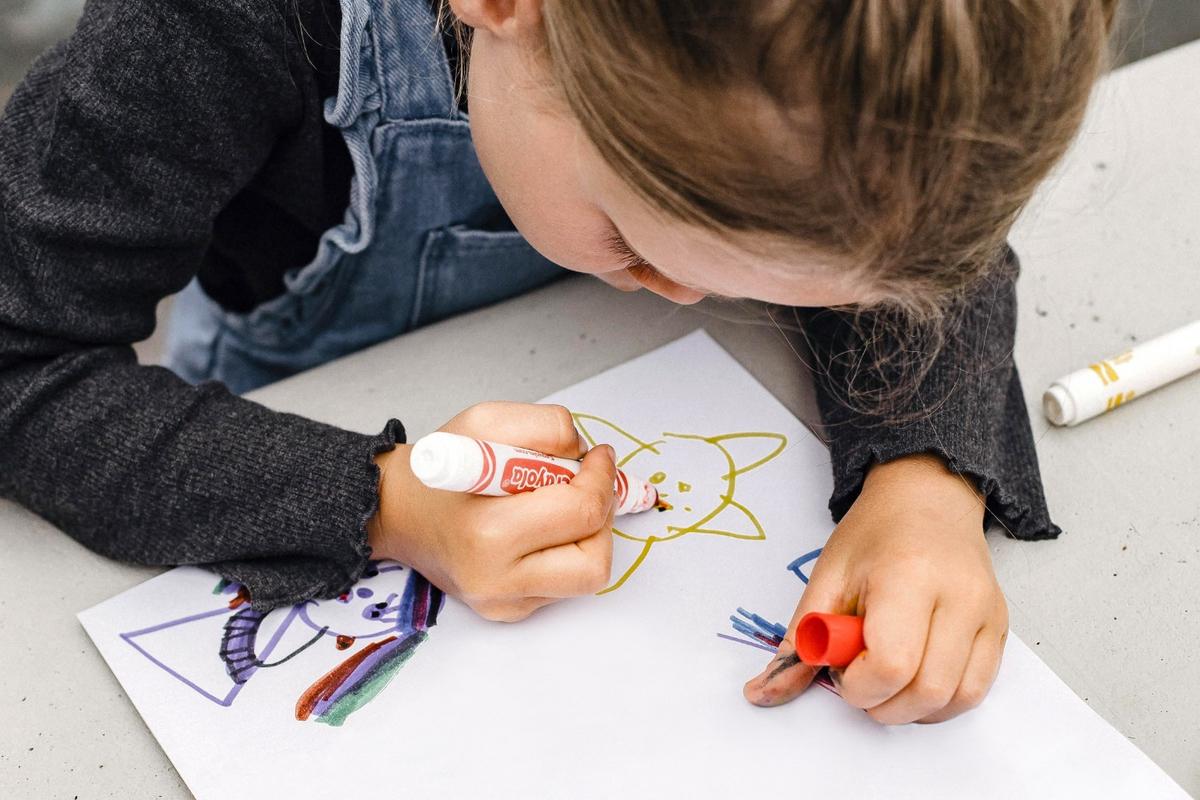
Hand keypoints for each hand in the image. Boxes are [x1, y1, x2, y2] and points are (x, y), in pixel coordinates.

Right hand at [367, 402, 615, 621]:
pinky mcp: (509, 613)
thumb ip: (544, 427)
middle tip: (590, 485)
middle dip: (603, 514)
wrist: (398, 512)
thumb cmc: (441, 469)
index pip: (581, 512)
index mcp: (488, 533)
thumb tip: (588, 455)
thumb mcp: (485, 422)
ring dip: (592, 537)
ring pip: (587, 578)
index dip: (602, 478)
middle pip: (594, 560)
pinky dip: (568, 553)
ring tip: (569, 507)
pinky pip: (565, 587)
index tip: (599, 456)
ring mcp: (503, 603)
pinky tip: (544, 530)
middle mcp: (496, 580)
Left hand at [743, 453, 1008, 723]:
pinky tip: (912, 681)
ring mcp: (985, 614)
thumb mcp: (827, 577)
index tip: (839, 669)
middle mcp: (958, 596)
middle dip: (880, 703)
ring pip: (954, 700)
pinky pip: (975, 691)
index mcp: (908, 576)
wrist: (928, 499)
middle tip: (857, 676)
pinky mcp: (999, 629)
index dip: (857, 685)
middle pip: (925, 690)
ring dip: (910, 710)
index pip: (891, 664)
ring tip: (884, 676)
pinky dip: (938, 702)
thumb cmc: (875, 533)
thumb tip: (764, 693)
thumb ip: (799, 640)